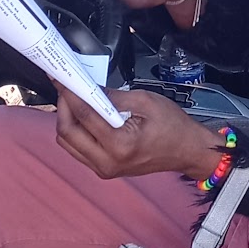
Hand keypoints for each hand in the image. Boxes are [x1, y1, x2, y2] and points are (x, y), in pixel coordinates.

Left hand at [55, 87, 225, 182]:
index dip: (70, 93)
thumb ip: (113, 95)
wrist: (186, 150)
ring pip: (67, 143)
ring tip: (74, 99)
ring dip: (66, 119)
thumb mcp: (145, 101)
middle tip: (66, 87)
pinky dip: (75, 130)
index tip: (61, 78)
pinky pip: (77, 149)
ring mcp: (104, 169)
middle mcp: (107, 162)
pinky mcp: (103, 169)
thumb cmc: (173, 126)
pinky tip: (83, 115)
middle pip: (66, 133)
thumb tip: (89, 87)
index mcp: (120, 145)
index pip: (83, 115)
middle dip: (63, 106)